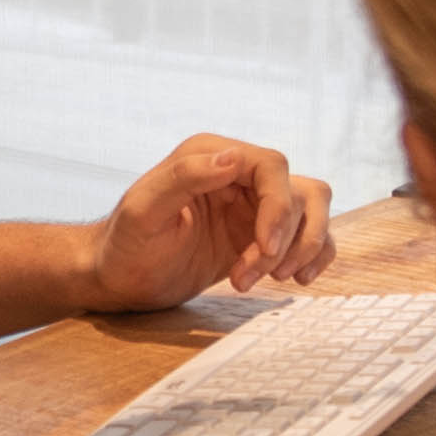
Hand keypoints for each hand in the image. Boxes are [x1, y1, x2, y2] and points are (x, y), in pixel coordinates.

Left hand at [85, 137, 335, 307]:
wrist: (121, 280)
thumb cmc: (125, 245)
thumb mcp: (143, 211)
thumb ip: (184, 177)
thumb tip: (233, 158)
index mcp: (211, 155)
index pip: (272, 166)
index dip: (279, 207)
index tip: (265, 248)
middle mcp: (238, 174)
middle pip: (300, 191)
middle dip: (287, 237)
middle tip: (257, 272)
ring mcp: (252, 205)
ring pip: (312, 211)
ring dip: (302, 248)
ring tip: (269, 279)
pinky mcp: (261, 235)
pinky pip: (309, 235)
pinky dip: (314, 256)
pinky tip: (294, 280)